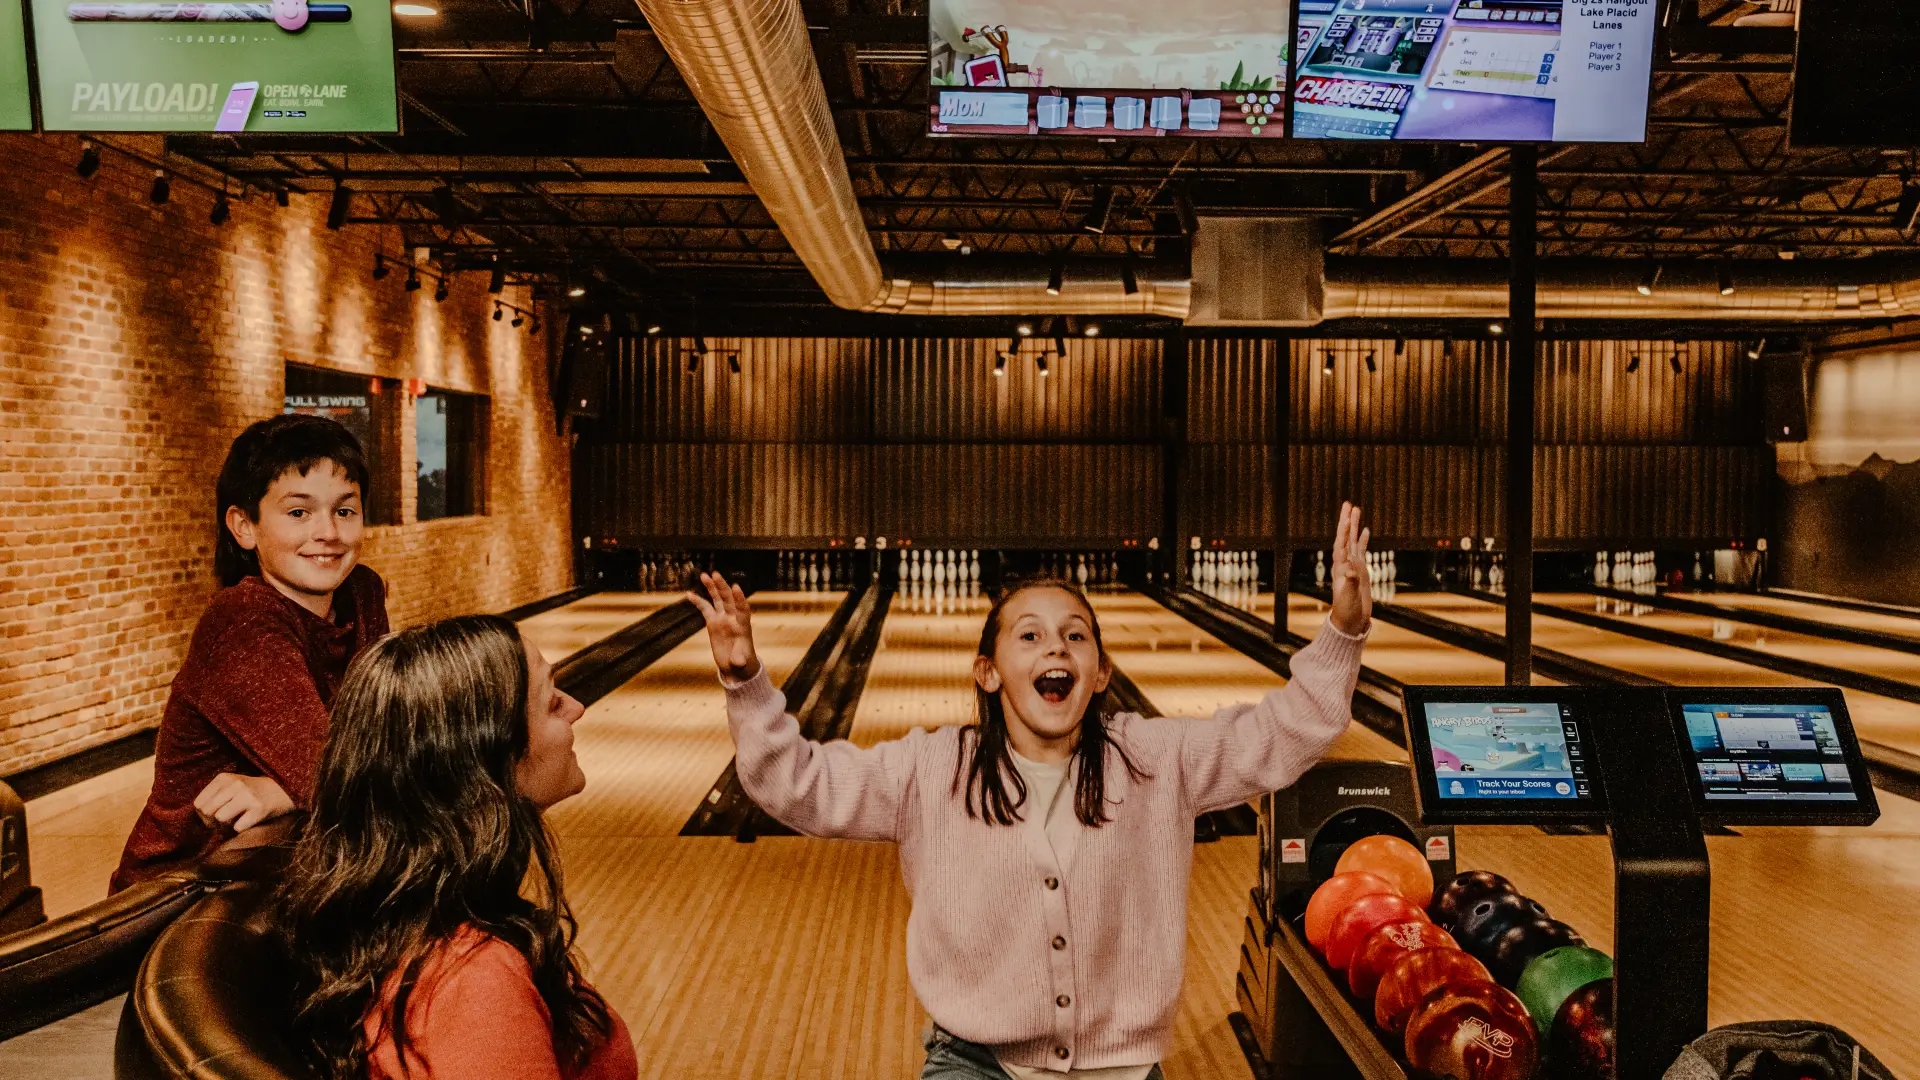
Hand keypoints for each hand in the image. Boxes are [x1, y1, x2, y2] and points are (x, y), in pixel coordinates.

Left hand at [193, 773, 293, 832]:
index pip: (198, 803)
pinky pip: (237, 828)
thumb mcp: (230, 786)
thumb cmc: (251, 791)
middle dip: (213, 821)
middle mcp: (235, 784)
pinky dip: (241, 828)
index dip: (204, 814)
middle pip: (207, 811)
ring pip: (220, 819)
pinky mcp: (259, 809)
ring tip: (237, 818)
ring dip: (227, 824)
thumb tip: (200, 818)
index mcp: (224, 778)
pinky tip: (249, 820)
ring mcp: (248, 796)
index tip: (216, 814)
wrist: (282, 790)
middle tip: (225, 819)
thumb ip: (213, 797)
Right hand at [688, 572, 761, 682]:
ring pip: (717, 599)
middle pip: (728, 599)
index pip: (742, 608)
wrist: (735, 664)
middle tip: (716, 574)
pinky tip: (689, 594)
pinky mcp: (713, 622)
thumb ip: (740, 659)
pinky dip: (698, 601)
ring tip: (705, 575)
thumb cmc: (742, 661)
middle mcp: (733, 618)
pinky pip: (705, 608)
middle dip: (722, 587)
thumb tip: (738, 662)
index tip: (736, 588)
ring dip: (711, 587)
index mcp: (743, 625)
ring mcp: (722, 618)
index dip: (740, 598)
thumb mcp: (742, 661)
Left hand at [1328, 500, 1371, 635]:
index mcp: (1340, 568)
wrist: (1351, 620)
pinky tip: (1365, 529)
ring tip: (1356, 509)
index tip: (1346, 518)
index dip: (1343, 532)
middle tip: (1348, 503)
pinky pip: (1361, 550)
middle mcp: (1344, 563)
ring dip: (1354, 525)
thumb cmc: (1347, 610)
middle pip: (1345, 537)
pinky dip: (1363, 539)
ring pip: (1353, 540)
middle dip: (1346, 520)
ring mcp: (1352, 565)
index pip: (1341, 545)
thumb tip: (1350, 571)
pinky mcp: (1360, 569)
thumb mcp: (1348, 597)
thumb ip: (1349, 584)